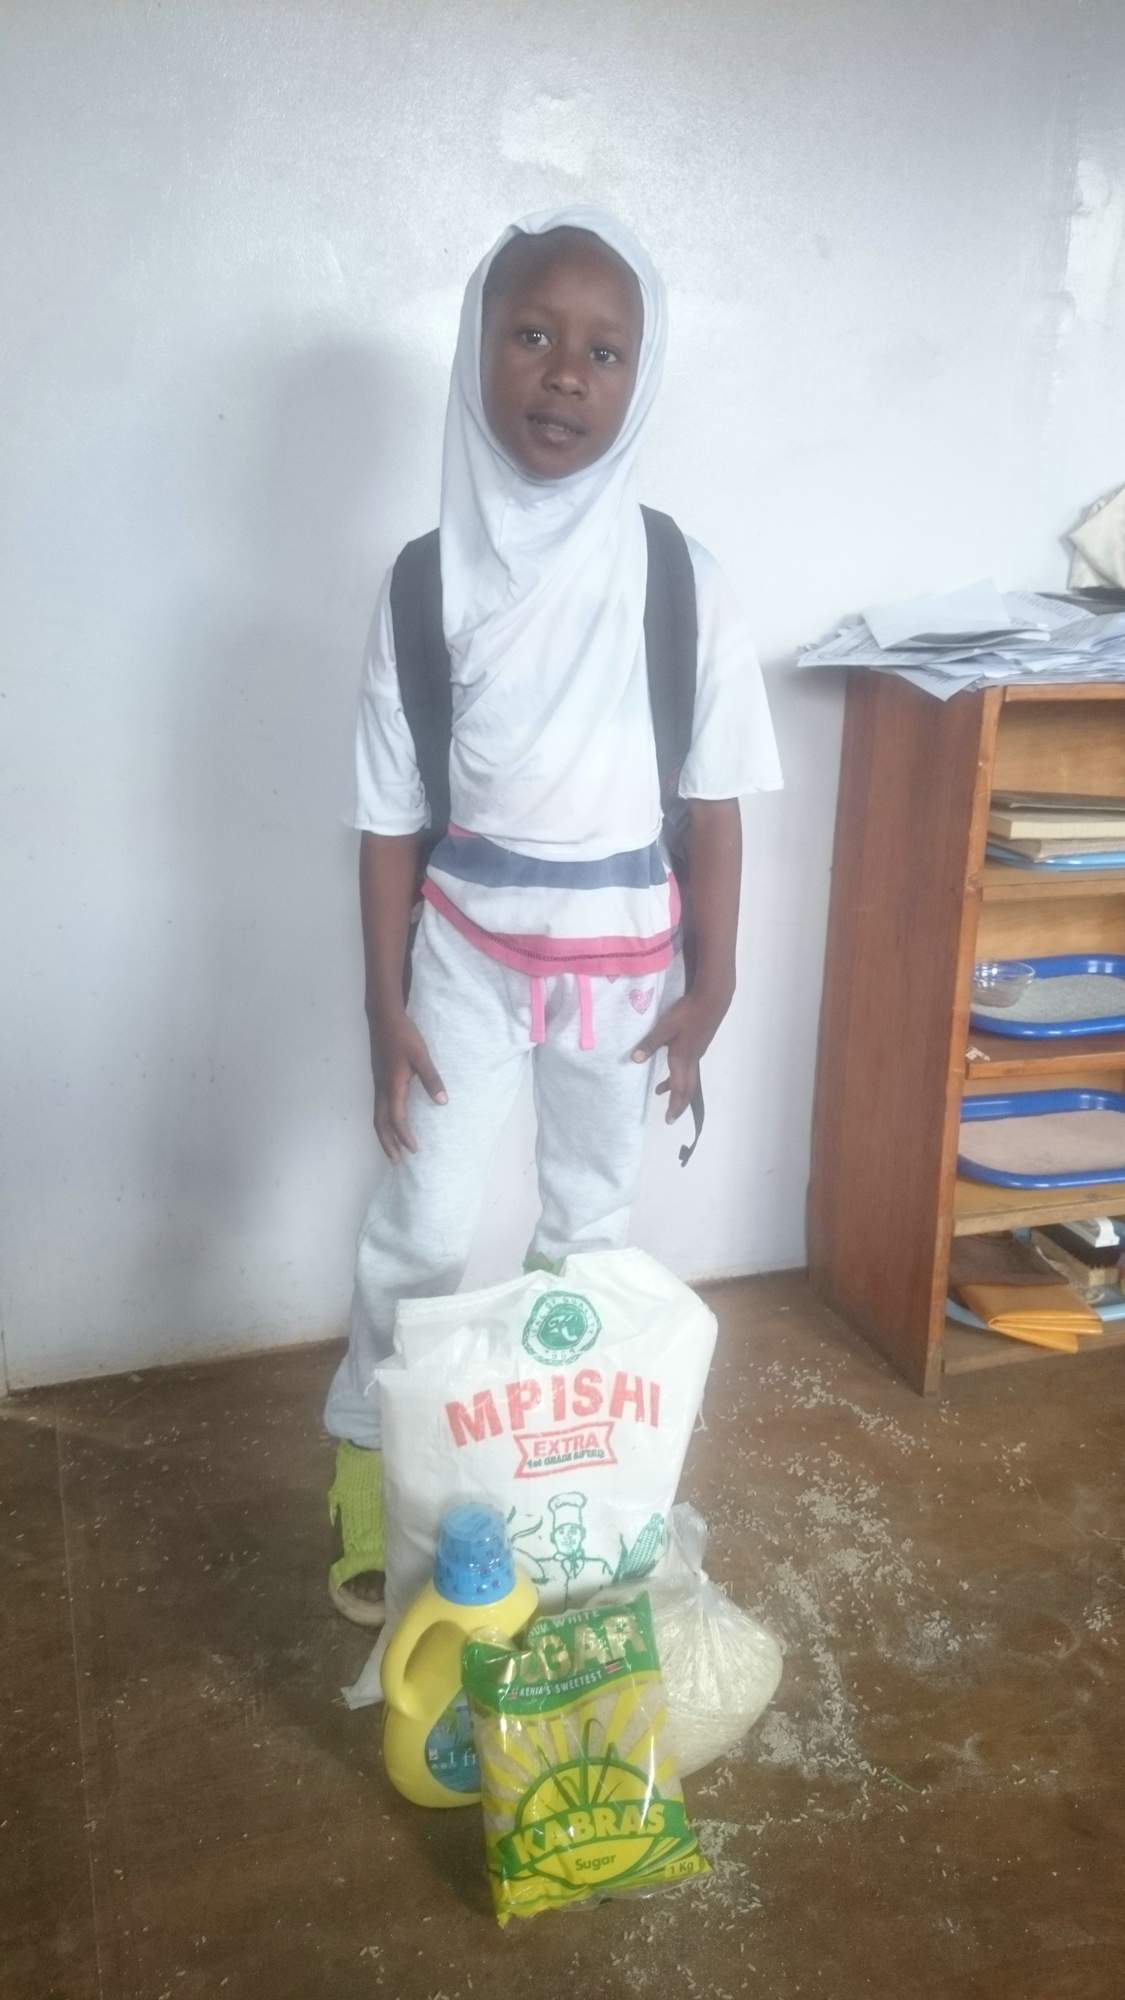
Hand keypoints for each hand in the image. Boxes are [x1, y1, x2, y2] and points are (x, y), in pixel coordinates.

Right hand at [370, 1009, 446, 1161]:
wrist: (384, 1017)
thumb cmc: (404, 1035)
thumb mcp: (422, 1056)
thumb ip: (432, 1079)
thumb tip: (442, 1102)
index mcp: (392, 1085)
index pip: (396, 1118)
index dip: (404, 1136)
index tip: (413, 1150)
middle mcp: (381, 1088)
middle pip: (380, 1123)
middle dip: (388, 1143)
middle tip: (396, 1161)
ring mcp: (377, 1083)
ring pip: (376, 1115)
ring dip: (384, 1134)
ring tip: (393, 1148)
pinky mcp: (378, 1078)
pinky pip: (378, 1107)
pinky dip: (383, 1121)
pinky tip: (392, 1122)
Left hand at [631, 987, 731, 1122]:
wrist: (712, 1000)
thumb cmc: (688, 1013)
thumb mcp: (665, 1027)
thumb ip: (650, 1043)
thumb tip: (635, 1060)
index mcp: (682, 1058)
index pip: (680, 1089)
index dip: (675, 1105)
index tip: (669, 1119)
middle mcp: (692, 1060)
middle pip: (687, 1088)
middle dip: (678, 1103)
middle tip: (671, 1116)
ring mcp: (697, 1052)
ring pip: (688, 1077)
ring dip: (677, 1087)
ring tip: (661, 1089)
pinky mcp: (699, 1044)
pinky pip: (690, 1067)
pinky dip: (680, 1075)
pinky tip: (674, 1065)